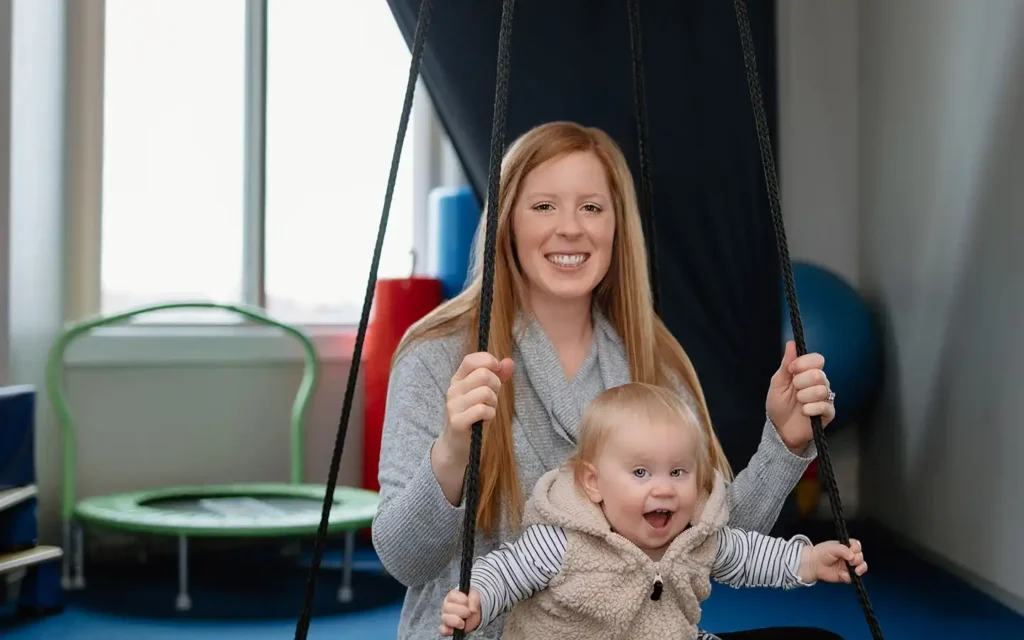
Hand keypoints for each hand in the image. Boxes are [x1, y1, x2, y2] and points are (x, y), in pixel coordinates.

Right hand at [437, 352, 513, 466]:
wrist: (457, 444)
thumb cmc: (474, 416)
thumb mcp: (486, 393)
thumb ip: (497, 376)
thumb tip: (509, 361)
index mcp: (458, 379)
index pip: (471, 360)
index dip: (488, 361)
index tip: (497, 370)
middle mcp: (453, 389)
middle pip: (483, 375)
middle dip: (496, 386)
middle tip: (492, 398)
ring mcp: (453, 405)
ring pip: (485, 392)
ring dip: (493, 403)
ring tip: (487, 410)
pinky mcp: (457, 421)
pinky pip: (482, 410)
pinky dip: (490, 415)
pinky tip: (484, 420)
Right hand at [439, 587, 481, 635]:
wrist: (475, 615)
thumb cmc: (472, 603)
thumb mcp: (475, 596)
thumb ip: (474, 599)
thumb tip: (472, 610)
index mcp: (452, 596)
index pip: (452, 596)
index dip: (461, 599)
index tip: (467, 602)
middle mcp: (447, 606)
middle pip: (447, 607)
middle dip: (461, 611)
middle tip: (468, 613)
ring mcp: (445, 617)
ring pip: (445, 618)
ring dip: (456, 621)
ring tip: (463, 623)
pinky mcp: (446, 628)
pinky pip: (443, 630)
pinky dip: (447, 631)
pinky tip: (454, 630)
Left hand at [766, 341, 834, 452]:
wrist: (780, 429)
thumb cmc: (779, 405)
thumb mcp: (777, 382)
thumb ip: (786, 364)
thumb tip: (791, 343)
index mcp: (808, 373)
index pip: (817, 359)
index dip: (804, 363)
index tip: (791, 370)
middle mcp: (820, 383)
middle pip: (819, 374)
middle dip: (801, 382)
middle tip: (794, 389)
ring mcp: (825, 398)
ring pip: (822, 390)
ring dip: (804, 396)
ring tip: (798, 402)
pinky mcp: (828, 413)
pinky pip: (825, 406)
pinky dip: (811, 409)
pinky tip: (804, 412)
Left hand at [800, 539, 866, 583]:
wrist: (813, 564)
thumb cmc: (822, 553)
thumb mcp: (832, 548)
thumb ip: (843, 550)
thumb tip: (852, 556)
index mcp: (846, 547)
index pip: (857, 546)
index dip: (856, 548)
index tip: (852, 551)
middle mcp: (849, 556)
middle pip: (860, 557)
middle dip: (858, 559)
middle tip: (851, 561)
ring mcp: (849, 566)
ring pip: (861, 567)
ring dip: (860, 569)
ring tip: (855, 570)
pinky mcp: (846, 575)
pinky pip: (853, 577)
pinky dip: (850, 576)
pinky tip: (842, 575)